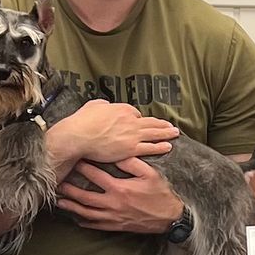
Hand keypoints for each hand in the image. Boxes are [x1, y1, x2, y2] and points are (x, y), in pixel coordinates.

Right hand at [50, 102, 175, 167]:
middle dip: (161, 123)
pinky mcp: (131, 148)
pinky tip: (168, 146)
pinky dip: (160, 146)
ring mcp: (132, 135)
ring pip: (154, 133)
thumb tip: (105, 105)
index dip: (139, 119)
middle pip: (150, 122)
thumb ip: (102, 105)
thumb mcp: (92, 106)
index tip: (141, 122)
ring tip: (175, 133)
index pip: (135, 113)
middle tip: (171, 125)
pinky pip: (150, 147)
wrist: (78, 136)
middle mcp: (130, 120)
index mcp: (121, 109)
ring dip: (166, 133)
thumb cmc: (82, 122)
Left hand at [56, 157, 184, 233]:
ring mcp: (113, 217)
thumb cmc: (161, 194)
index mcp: (119, 188)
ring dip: (72, 207)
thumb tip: (116, 154)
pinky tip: (77, 218)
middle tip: (58, 183)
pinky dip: (84, 222)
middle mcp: (113, 204)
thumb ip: (131, 163)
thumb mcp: (150, 174)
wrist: (169, 219)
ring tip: (60, 202)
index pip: (95, 175)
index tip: (73, 160)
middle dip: (70, 190)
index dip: (82, 167)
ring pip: (87, 213)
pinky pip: (96, 225)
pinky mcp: (116, 226)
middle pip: (85, 196)